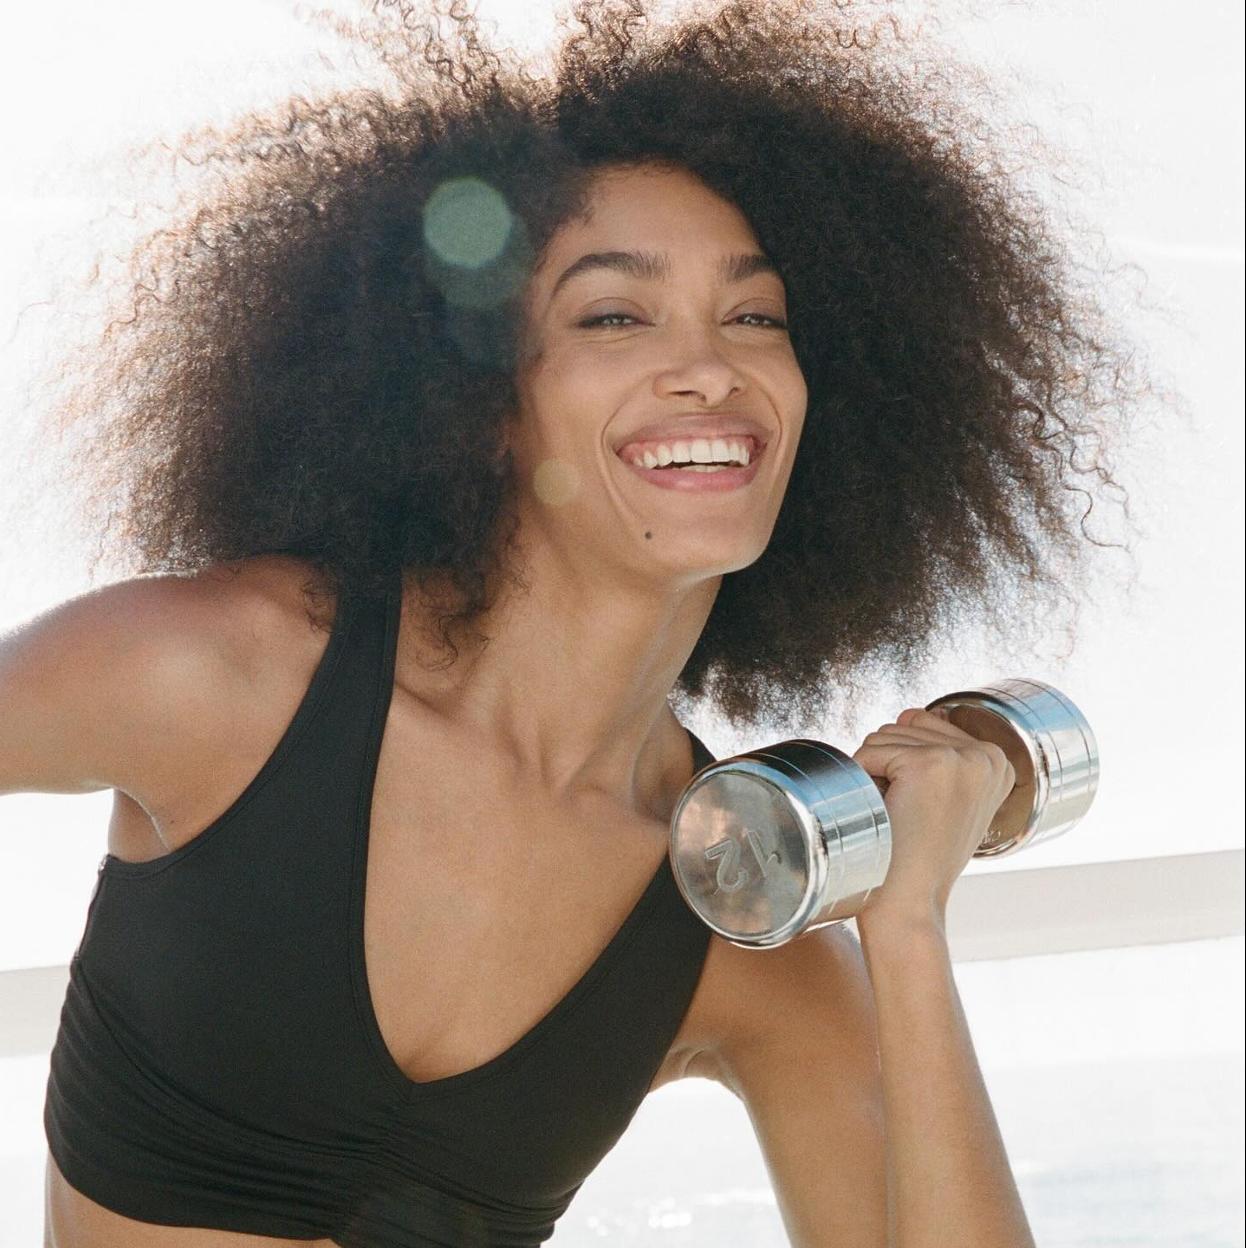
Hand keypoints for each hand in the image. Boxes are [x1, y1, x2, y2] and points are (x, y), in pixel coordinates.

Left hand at [850, 707, 1016, 928]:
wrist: (911, 901)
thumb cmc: (919, 855)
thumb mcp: (948, 799)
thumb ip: (941, 754)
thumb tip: (914, 713)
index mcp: (997, 761)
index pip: (925, 724)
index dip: (904, 764)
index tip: (921, 807)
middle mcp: (987, 755)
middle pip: (904, 725)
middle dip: (889, 764)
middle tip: (907, 813)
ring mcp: (961, 758)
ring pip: (884, 736)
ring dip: (876, 774)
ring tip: (899, 816)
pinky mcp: (930, 764)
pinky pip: (870, 752)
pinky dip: (862, 780)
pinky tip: (886, 813)